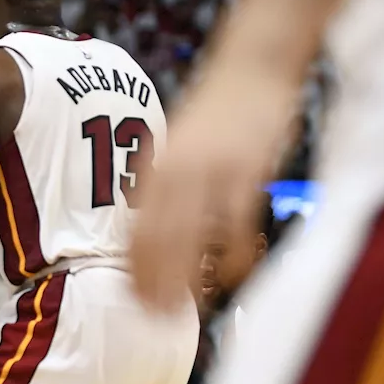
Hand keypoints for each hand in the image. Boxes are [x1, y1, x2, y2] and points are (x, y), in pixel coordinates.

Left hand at [128, 61, 296, 312]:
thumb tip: (149, 223)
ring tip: (190, 308)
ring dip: (189, 278)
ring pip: (191, 238)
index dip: (133, 271)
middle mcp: (176, 174)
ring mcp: (210, 173)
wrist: (250, 66)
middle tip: (156, 318)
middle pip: (157, 242)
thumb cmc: (216, 111)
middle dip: (153, 284)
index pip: (135, 232)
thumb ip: (162, 182)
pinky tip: (231, 276)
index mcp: (156, 171)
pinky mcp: (245, 170)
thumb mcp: (176, 144)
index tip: (133, 301)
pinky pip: (234, 224)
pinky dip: (231, 255)